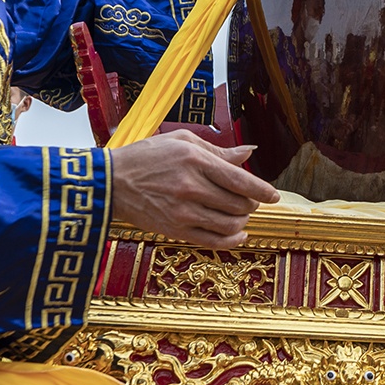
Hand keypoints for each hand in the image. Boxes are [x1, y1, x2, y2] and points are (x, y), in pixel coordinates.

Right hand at [109, 130, 278, 246]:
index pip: (241, 180)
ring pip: (231, 224)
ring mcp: (183, 212)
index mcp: (195, 161)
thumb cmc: (146, 157)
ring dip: (242, 221)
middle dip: (251, 204)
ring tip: (240, 215)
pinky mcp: (176, 231)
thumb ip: (218, 150)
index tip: (273, 195)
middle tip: (248, 201)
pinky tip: (238, 235)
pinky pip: (214, 241)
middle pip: (239, 204)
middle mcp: (191, 188)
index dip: (263, 191)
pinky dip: (233, 240)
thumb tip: (249, 153)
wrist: (111, 183)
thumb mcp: (181, 142)